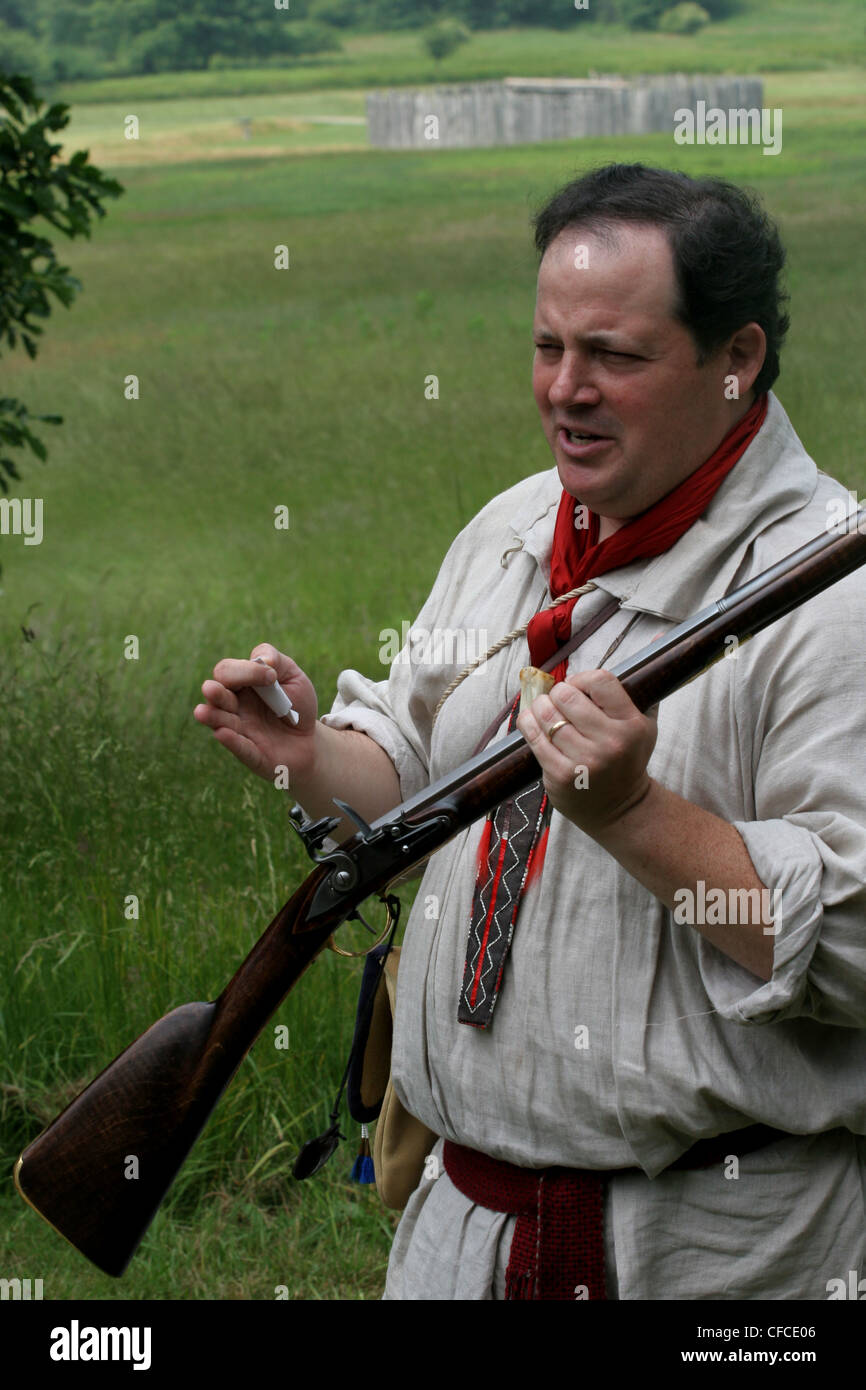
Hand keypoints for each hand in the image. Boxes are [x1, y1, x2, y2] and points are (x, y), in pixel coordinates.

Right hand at [193, 643, 318, 781]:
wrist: (310, 740)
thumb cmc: (296, 705)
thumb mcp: (293, 677)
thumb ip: (277, 661)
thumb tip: (263, 659)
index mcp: (241, 685)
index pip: (228, 671)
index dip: (245, 670)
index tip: (272, 676)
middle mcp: (234, 707)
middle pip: (216, 695)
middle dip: (215, 692)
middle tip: (211, 689)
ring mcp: (241, 731)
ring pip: (220, 722)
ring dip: (212, 717)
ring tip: (201, 712)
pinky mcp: (253, 754)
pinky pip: (241, 748)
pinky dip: (231, 741)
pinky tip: (222, 734)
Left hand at [515, 669, 656, 836]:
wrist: (621, 808)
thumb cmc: (629, 758)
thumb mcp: (646, 724)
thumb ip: (646, 685)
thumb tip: (660, 636)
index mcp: (632, 724)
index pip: (600, 680)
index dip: (582, 679)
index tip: (578, 688)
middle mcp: (611, 743)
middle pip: (567, 695)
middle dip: (558, 694)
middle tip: (559, 701)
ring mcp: (585, 761)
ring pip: (547, 714)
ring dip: (540, 707)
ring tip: (546, 710)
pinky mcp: (561, 775)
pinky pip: (534, 737)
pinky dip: (528, 723)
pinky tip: (532, 721)